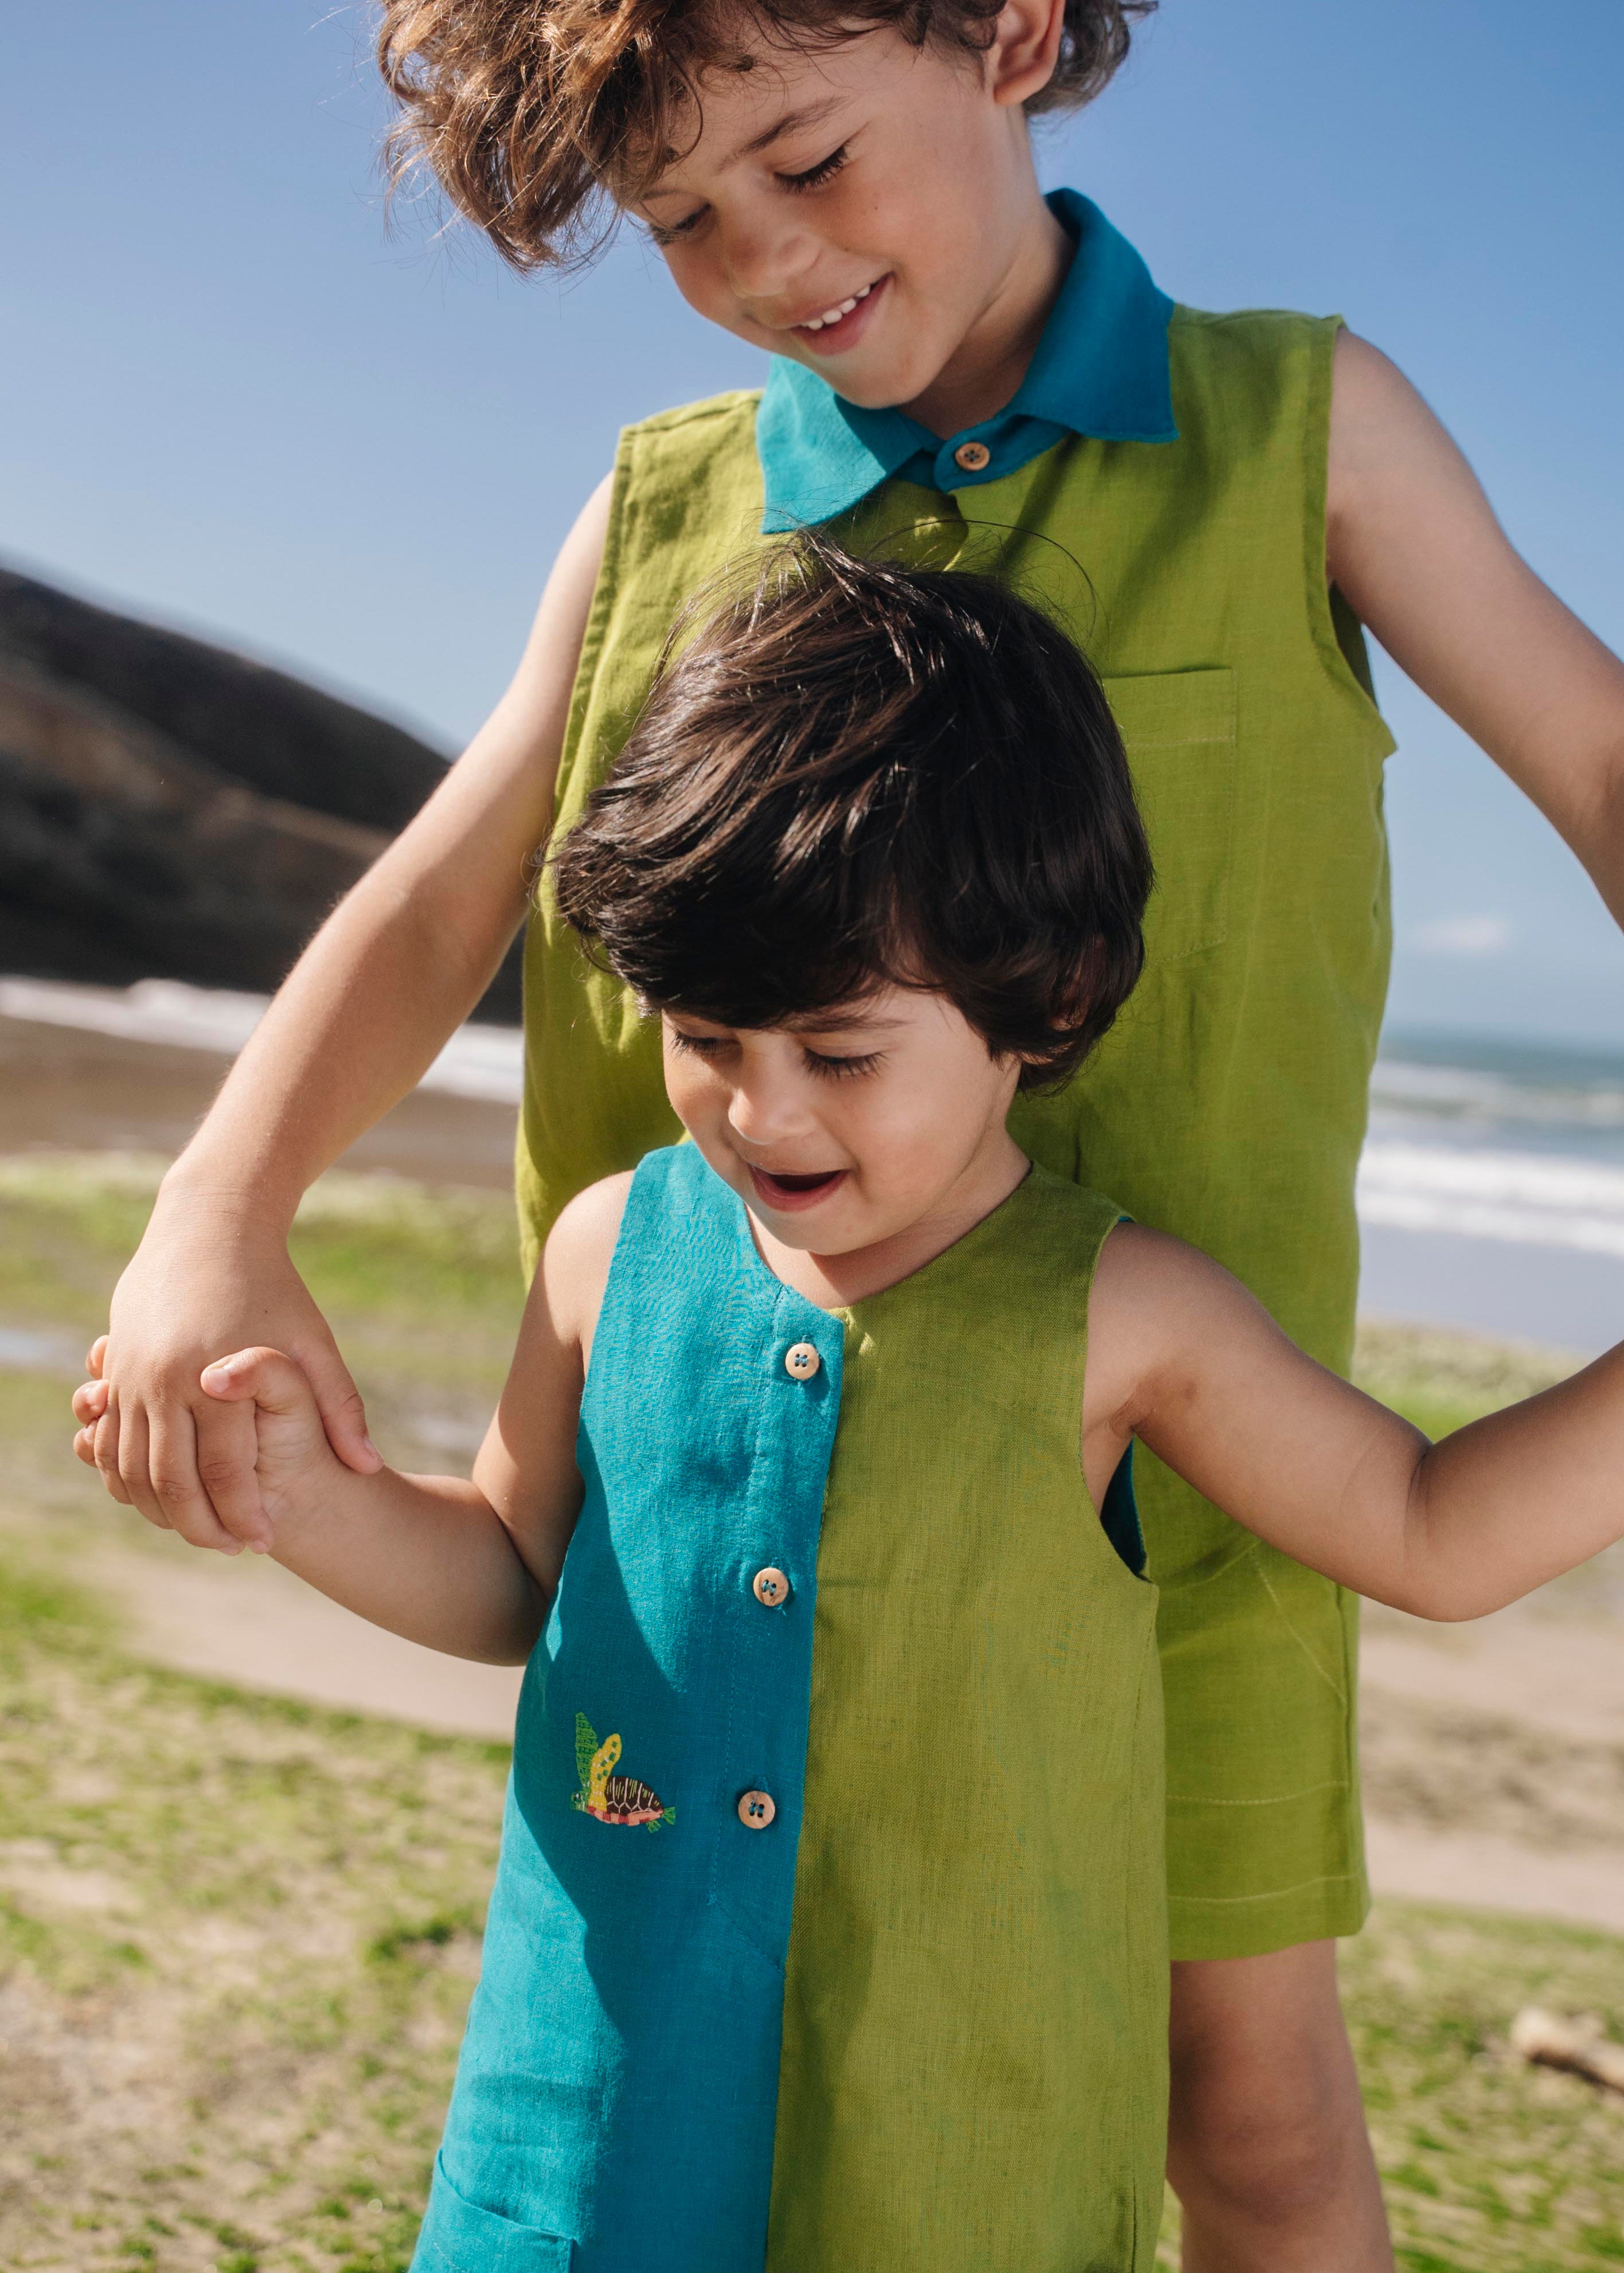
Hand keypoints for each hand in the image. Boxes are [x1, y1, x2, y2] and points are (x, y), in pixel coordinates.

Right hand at [85, 1194, 379, 1552]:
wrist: (205, 1228)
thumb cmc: (273, 1287)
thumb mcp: (313, 1342)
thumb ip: (340, 1406)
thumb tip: (368, 1466)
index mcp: (214, 1377)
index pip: (226, 1471)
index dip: (243, 1514)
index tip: (262, 1543)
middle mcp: (163, 1381)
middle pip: (172, 1482)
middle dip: (199, 1527)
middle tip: (230, 1549)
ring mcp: (131, 1377)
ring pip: (132, 1470)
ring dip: (161, 1510)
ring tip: (199, 1531)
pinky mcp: (116, 1372)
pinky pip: (110, 1444)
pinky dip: (129, 1480)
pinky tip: (161, 1497)